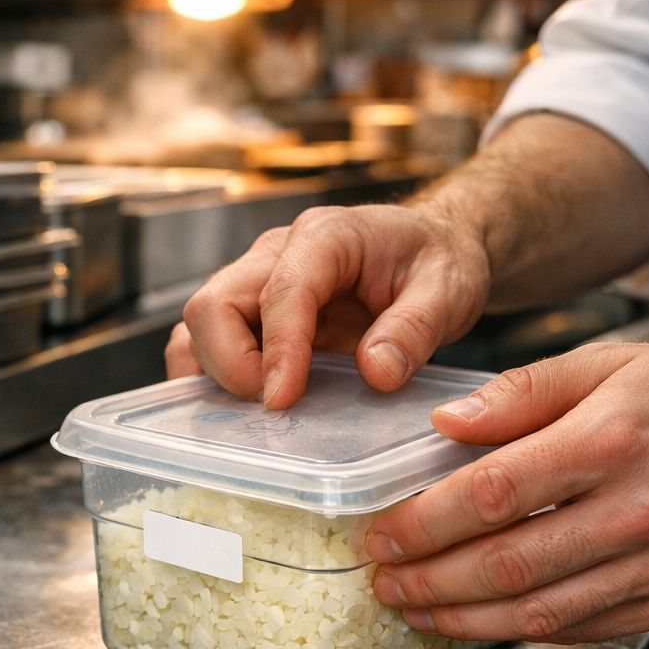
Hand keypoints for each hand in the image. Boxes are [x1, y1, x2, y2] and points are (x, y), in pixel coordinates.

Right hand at [168, 203, 490, 405]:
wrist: (432, 249)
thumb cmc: (438, 261)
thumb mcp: (450, 289)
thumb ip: (415, 329)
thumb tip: (376, 374)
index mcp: (324, 236)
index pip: (280, 292)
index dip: (277, 350)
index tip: (282, 401)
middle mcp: (275, 254)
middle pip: (212, 306)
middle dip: (229, 365)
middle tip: (276, 408)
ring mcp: (255, 283)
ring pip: (198, 327)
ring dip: (211, 374)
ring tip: (253, 412)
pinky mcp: (252, 314)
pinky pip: (207, 344)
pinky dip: (212, 378)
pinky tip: (244, 409)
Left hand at [363, 343, 648, 642]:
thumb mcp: (604, 365)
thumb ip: (519, 392)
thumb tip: (444, 422)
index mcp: (611, 441)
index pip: (495, 493)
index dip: (427, 522)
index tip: (382, 534)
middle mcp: (638, 510)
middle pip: (510, 563)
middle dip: (431, 581)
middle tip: (383, 581)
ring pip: (540, 611)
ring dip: (463, 619)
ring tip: (414, 609)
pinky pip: (581, 628)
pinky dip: (519, 631)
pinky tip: (476, 620)